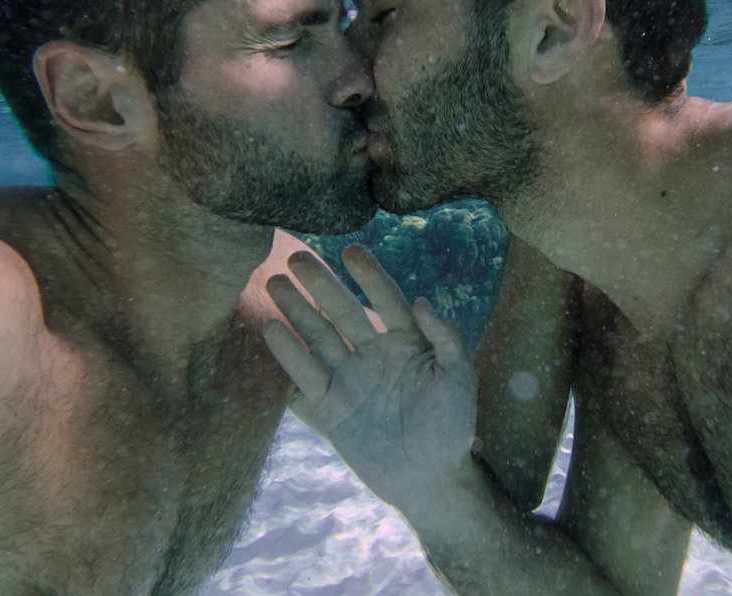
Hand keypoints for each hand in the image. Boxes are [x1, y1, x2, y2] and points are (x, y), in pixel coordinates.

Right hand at [263, 245, 477, 514]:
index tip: (351, 251)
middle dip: (321, 285)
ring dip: (297, 311)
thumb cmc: (452, 427)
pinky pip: (306, 377)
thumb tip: (422, 301)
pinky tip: (271, 330)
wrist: (430, 479)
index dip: (369, 276)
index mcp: (407, 342)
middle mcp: (374, 354)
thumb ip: (446, 340)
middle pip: (343, 312)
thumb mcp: (460, 380)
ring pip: (319, 338)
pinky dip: (288, 355)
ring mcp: (350, 380)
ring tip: (275, 285)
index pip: (386, 300)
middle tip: (295, 257)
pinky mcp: (331, 408)